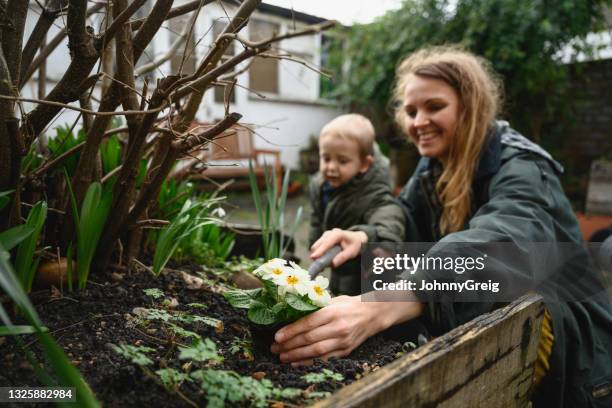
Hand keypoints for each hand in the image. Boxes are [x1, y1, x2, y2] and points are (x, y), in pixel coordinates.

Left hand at [271, 295, 422, 365]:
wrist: (373, 314)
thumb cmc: (349, 305)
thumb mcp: (333, 300)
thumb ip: (315, 307)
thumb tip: (291, 312)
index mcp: (333, 311)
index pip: (308, 322)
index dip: (291, 330)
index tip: (277, 335)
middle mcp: (338, 327)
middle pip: (309, 338)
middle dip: (289, 344)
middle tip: (275, 347)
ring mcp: (342, 340)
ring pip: (315, 351)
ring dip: (296, 355)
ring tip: (282, 356)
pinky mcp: (346, 351)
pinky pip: (325, 359)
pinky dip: (309, 362)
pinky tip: (297, 363)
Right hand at [310, 228, 367, 266]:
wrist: (356, 239)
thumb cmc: (354, 245)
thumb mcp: (351, 252)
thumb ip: (342, 257)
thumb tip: (332, 264)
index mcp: (337, 234)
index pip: (327, 243)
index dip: (320, 250)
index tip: (313, 257)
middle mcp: (330, 233)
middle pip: (318, 244)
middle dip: (316, 255)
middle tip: (318, 267)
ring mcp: (325, 235)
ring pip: (316, 246)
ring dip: (317, 255)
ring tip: (322, 265)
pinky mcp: (323, 238)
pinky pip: (317, 247)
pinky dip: (318, 254)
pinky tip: (323, 260)